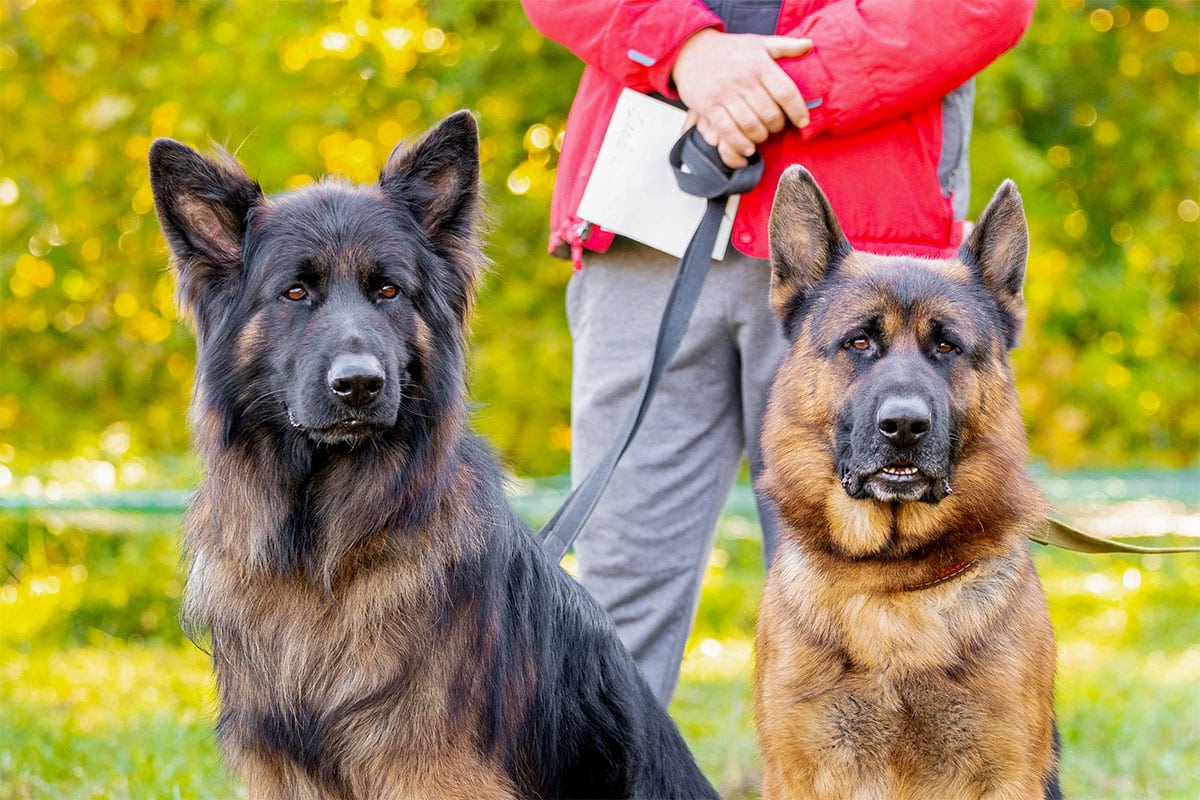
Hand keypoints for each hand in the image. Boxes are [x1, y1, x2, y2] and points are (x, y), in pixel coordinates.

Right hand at [673, 28, 811, 167]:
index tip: (803, 122)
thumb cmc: (730, 51)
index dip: (798, 110)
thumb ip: (785, 46)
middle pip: (770, 113)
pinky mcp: (708, 106)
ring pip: (751, 125)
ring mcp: (724, 93)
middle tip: (776, 127)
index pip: (786, 92)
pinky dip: (740, 143)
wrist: (691, 51)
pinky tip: (748, 148)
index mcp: (759, 64)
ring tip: (762, 136)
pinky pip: (728, 131)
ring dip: (760, 136)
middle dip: (777, 126)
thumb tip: (809, 45)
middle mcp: (743, 79)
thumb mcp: (758, 43)